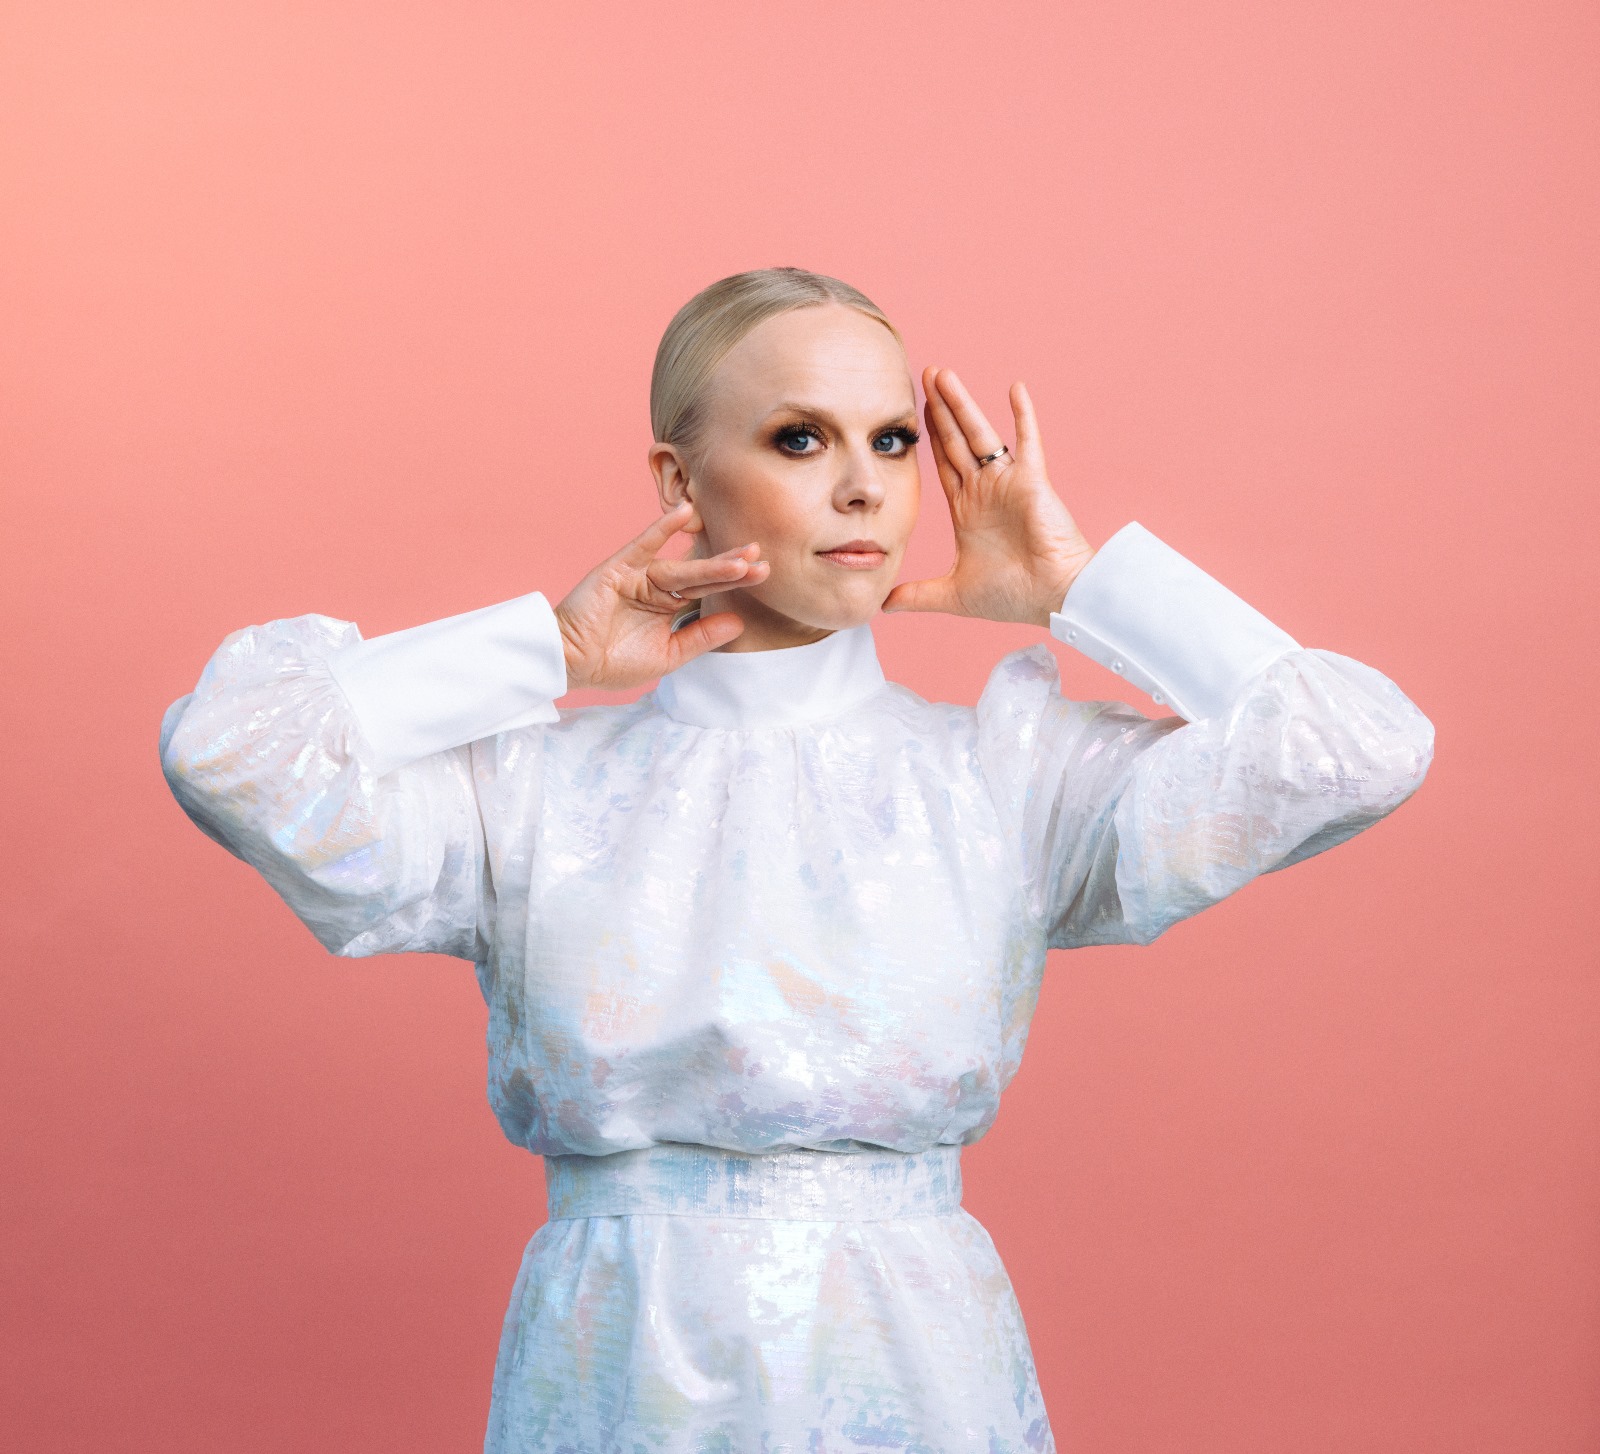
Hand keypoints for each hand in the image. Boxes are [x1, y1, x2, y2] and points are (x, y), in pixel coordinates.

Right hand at [554, 501, 769, 690]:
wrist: (573, 664)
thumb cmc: (614, 663)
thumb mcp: (669, 655)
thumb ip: (701, 637)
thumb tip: (738, 621)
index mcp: (670, 606)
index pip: (709, 590)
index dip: (735, 581)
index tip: (764, 573)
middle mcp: (658, 587)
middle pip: (702, 574)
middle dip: (732, 567)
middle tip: (761, 558)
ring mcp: (640, 576)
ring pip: (682, 567)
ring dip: (711, 562)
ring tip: (742, 557)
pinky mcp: (619, 568)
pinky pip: (644, 544)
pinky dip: (662, 528)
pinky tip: (684, 511)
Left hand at [881, 367, 1095, 626]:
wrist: (1052, 597)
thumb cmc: (1012, 596)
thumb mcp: (953, 594)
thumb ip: (918, 594)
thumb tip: (882, 603)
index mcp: (968, 510)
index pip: (943, 464)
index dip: (929, 438)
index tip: (912, 413)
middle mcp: (986, 490)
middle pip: (956, 440)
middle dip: (939, 410)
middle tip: (923, 376)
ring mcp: (1008, 482)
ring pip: (980, 434)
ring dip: (962, 404)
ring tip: (943, 374)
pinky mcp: (1032, 480)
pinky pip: (1028, 440)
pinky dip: (1024, 415)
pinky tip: (1015, 388)